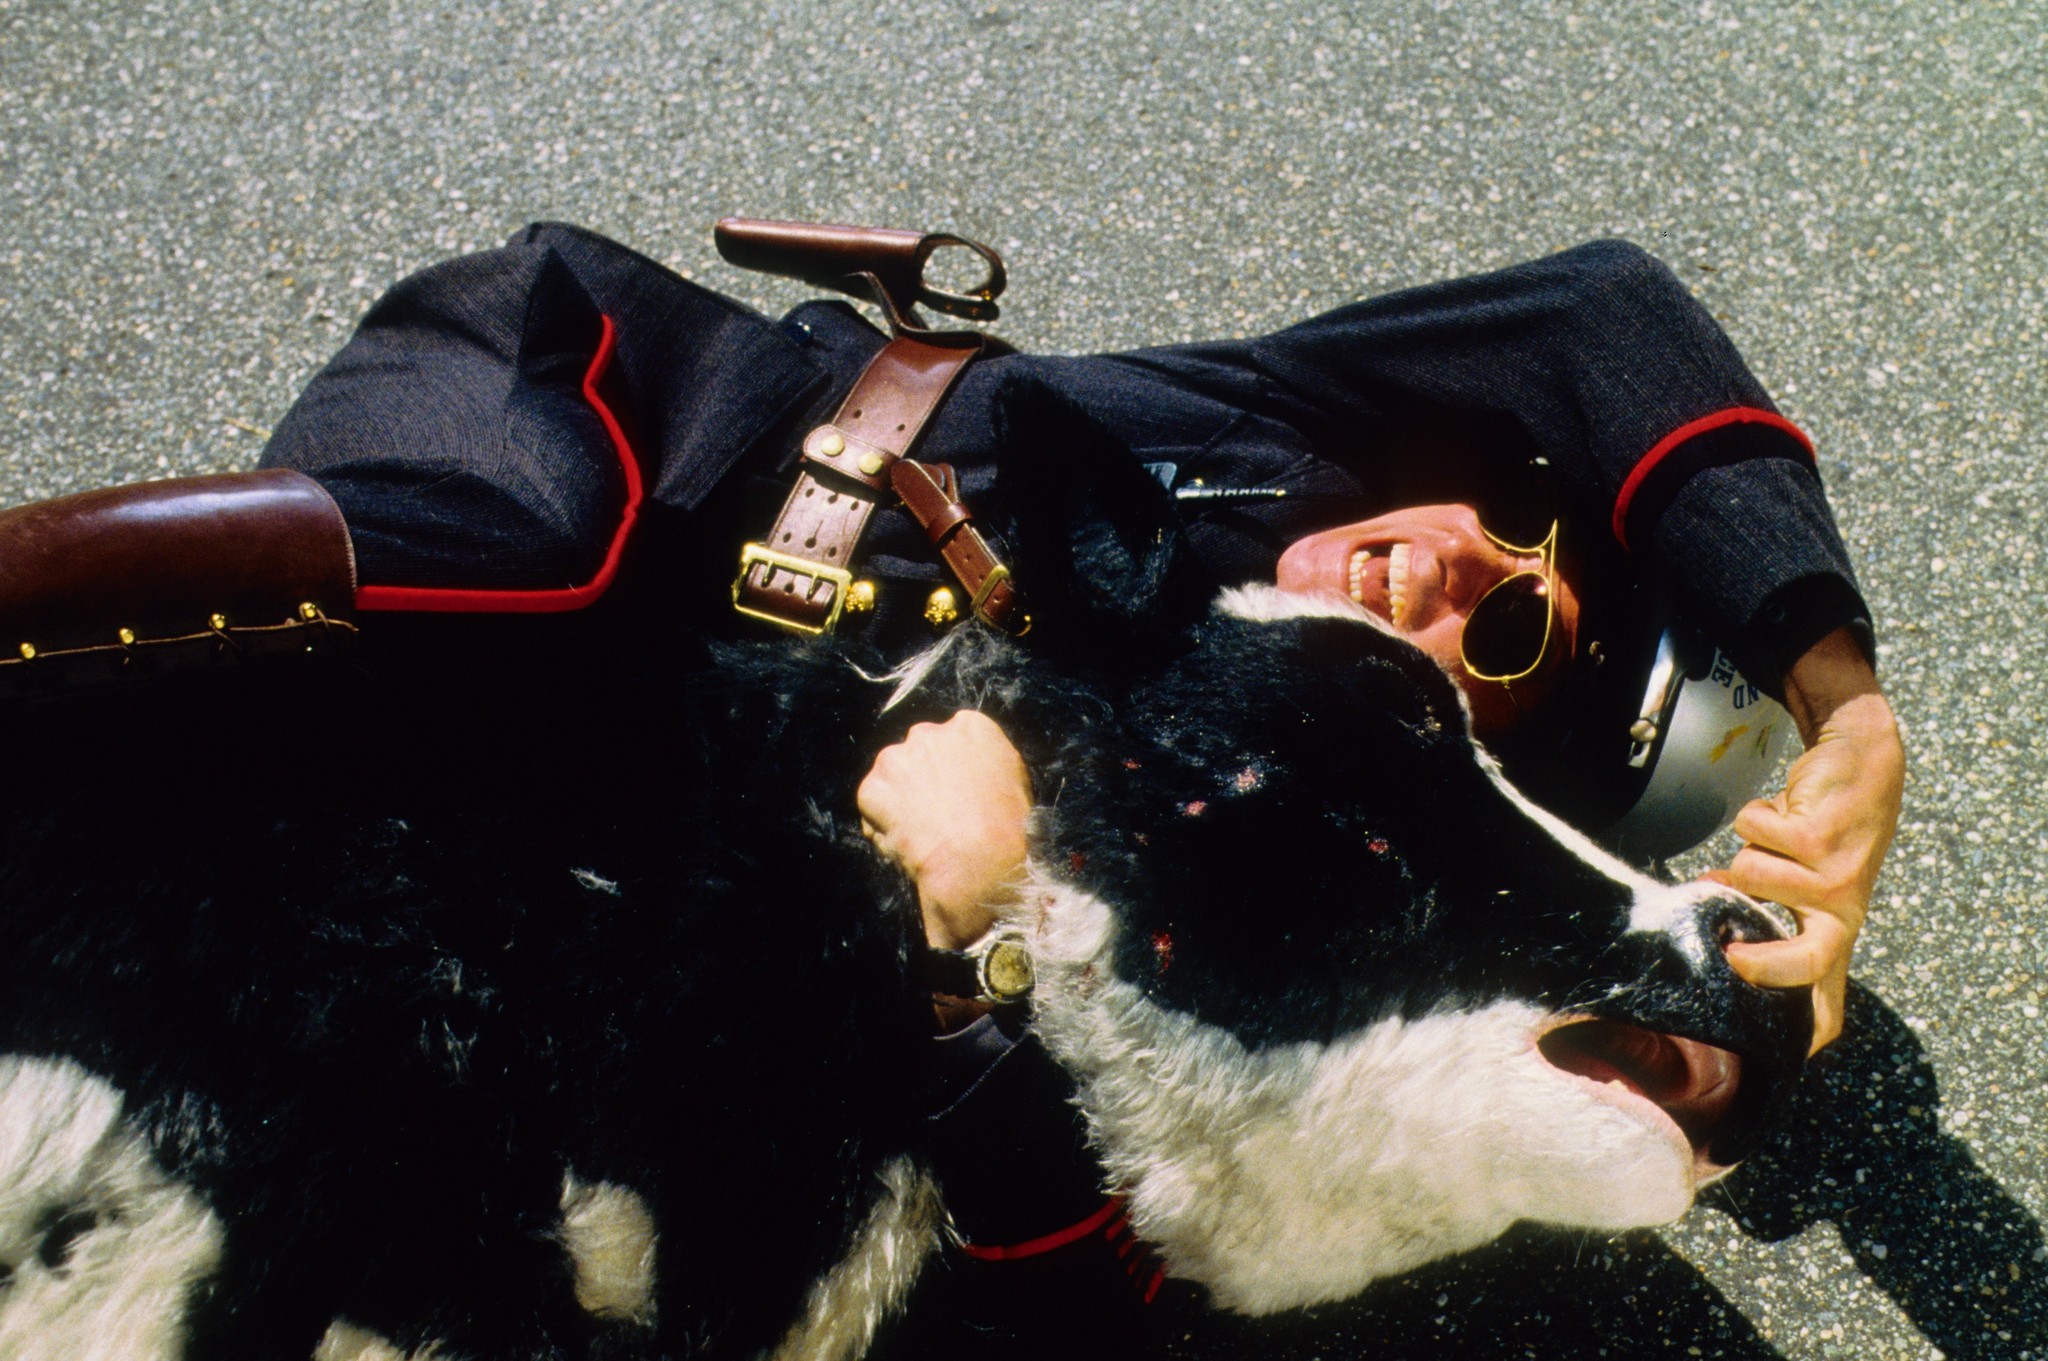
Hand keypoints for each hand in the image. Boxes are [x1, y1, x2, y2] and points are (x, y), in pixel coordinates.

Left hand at [857, 711, 1033, 950]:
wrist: (978, 858)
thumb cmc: (1007, 827)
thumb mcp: (1016, 782)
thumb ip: (989, 764)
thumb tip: (974, 773)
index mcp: (970, 727)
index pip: (955, 737)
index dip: (954, 767)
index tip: (957, 789)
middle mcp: (929, 733)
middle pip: (920, 751)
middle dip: (924, 776)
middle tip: (937, 812)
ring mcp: (896, 758)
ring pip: (893, 775)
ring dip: (901, 797)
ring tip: (923, 832)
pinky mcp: (873, 787)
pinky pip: (874, 804)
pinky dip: (883, 822)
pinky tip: (908, 842)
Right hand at [1715, 628, 1903, 1054]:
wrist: (1865, 768)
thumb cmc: (1821, 832)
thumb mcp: (1802, 881)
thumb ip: (1763, 909)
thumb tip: (1709, 915)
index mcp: (1833, 934)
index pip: (1827, 1001)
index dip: (1809, 1031)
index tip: (1784, 1057)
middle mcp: (1840, 913)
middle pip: (1808, 962)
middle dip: (1768, 967)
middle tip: (1734, 960)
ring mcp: (1833, 875)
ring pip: (1749, 872)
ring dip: (1747, 847)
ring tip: (1772, 838)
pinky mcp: (1820, 837)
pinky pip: (1753, 831)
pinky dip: (1755, 814)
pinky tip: (1783, 810)